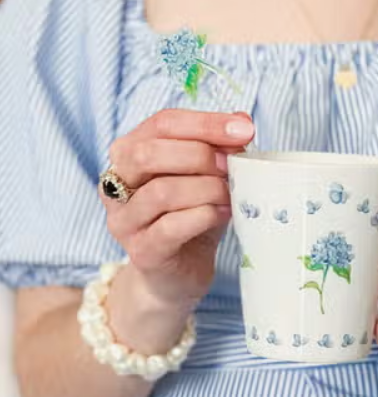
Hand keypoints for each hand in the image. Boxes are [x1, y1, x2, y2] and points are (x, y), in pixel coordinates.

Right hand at [102, 109, 254, 309]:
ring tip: (230, 193)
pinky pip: (170, 227)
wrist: (178, 275)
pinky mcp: (141, 251)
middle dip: (200, 155)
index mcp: (128, 154)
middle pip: (150, 154)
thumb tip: (242, 121)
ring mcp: (124, 221)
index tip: (244, 131)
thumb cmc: (191, 219)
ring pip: (161, 192)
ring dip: (206, 188)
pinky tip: (222, 214)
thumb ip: (219, 149)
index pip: (162, 124)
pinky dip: (204, 216)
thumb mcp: (207, 177)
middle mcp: (115, 184)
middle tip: (232, 166)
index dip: (205, 123)